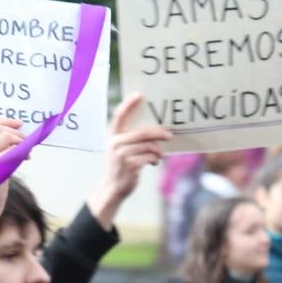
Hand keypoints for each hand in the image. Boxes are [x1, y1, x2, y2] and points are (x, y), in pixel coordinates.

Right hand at [0, 119, 24, 241]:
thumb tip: (11, 129)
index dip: (5, 122)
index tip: (18, 125)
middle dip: (15, 132)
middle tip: (26, 141)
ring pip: (7, 136)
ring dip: (21, 141)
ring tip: (27, 151)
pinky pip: (14, 149)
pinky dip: (23, 151)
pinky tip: (26, 157)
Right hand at [88, 93, 170, 229]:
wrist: (113, 187)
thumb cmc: (121, 165)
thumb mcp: (121, 149)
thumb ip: (132, 138)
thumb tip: (158, 130)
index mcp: (112, 136)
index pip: (119, 115)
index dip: (129, 104)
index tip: (140, 95)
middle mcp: (115, 143)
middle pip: (142, 132)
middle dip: (159, 133)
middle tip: (169, 135)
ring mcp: (121, 155)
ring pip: (149, 146)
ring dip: (158, 150)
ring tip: (159, 154)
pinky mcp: (129, 166)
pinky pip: (149, 157)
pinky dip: (155, 159)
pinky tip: (154, 162)